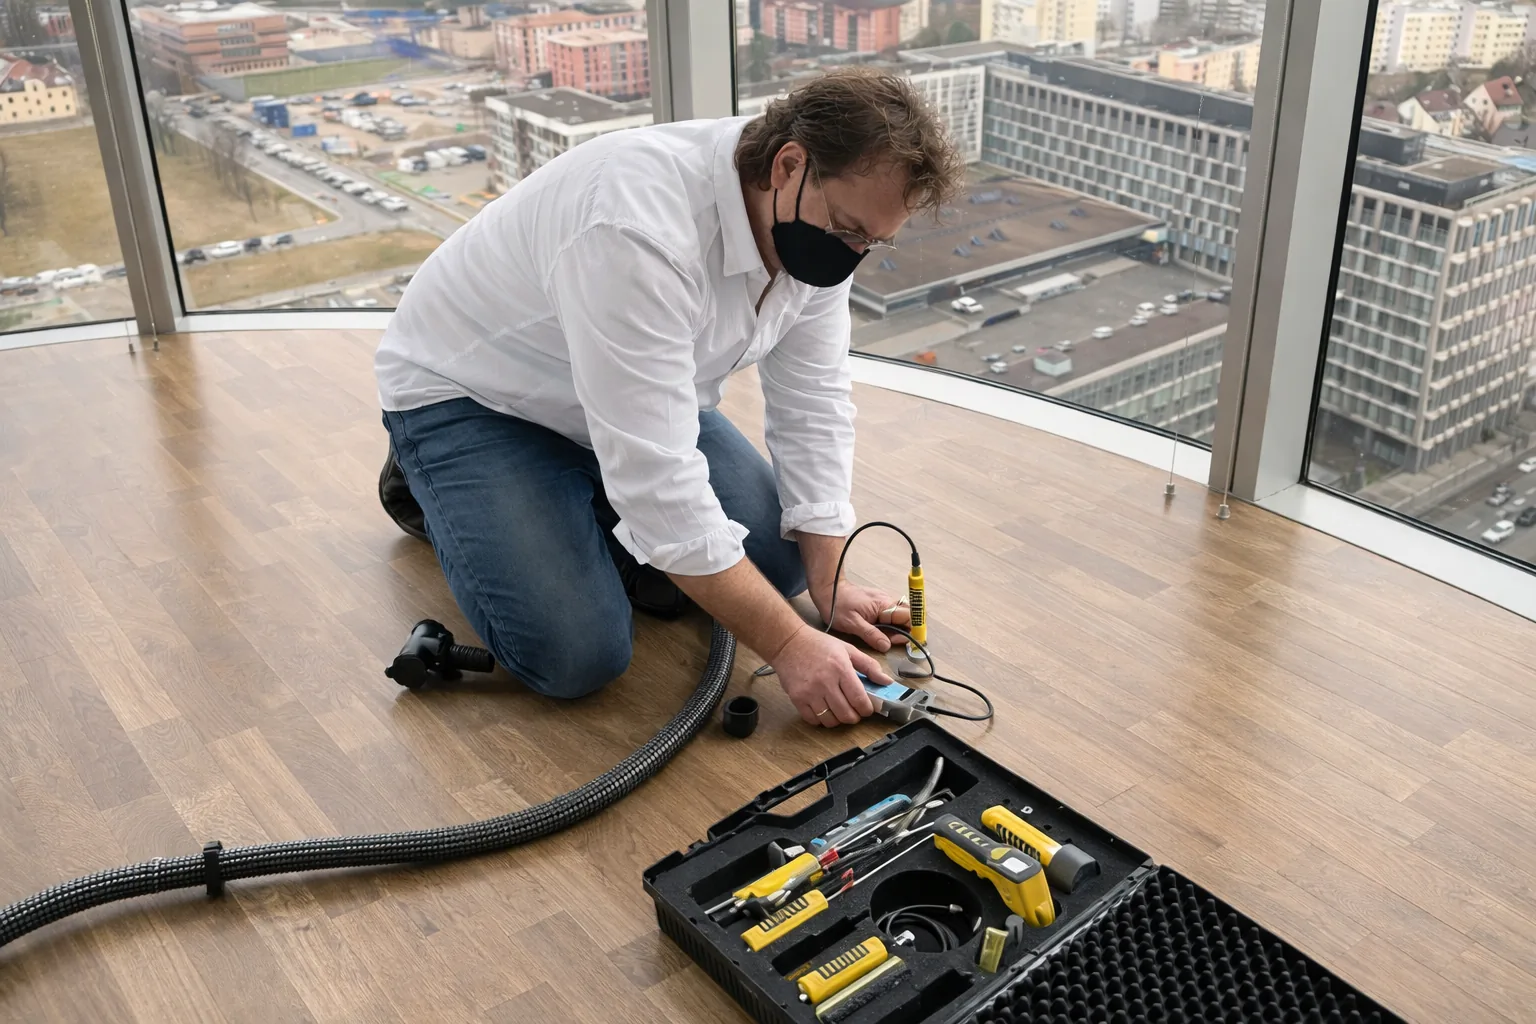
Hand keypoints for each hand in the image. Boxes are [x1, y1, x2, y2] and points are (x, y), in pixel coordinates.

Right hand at [769, 625, 886, 727]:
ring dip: (838, 719)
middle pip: (846, 714)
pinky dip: (821, 719)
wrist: (788, 643)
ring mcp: (810, 692)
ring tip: (839, 710)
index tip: (867, 708)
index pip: (859, 700)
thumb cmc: (819, 645)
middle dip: (854, 717)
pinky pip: (813, 720)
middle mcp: (826, 682)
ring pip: (830, 720)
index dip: (867, 709)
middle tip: (854, 711)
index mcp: (841, 669)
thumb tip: (886, 682)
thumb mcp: (848, 649)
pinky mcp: (797, 698)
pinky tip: (824, 710)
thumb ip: (869, 666)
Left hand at [812, 581, 910, 652]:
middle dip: (907, 629)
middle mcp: (886, 601)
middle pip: (907, 615)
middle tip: (899, 642)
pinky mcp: (877, 603)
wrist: (829, 589)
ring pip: (899, 615)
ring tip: (890, 639)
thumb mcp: (853, 624)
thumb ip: (872, 635)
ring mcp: (882, 601)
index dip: (912, 630)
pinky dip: (891, 624)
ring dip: (899, 628)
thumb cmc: (838, 606)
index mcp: (883, 605)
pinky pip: (890, 614)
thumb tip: (887, 646)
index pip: (908, 616)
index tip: (911, 641)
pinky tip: (883, 632)